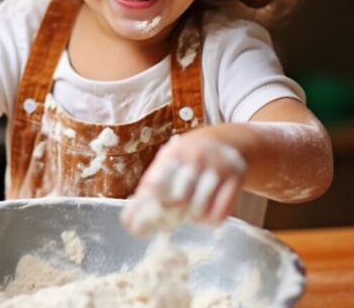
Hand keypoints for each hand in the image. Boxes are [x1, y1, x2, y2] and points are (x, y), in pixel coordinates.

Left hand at [121, 131, 246, 235]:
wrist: (228, 140)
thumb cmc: (189, 156)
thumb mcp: (169, 160)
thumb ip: (149, 186)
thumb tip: (128, 221)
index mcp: (175, 153)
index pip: (157, 183)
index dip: (148, 206)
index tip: (140, 224)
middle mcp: (197, 158)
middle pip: (179, 200)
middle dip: (171, 214)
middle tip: (169, 217)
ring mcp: (218, 168)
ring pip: (200, 210)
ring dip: (192, 218)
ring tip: (190, 211)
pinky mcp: (236, 180)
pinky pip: (220, 214)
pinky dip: (210, 221)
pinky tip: (205, 213)